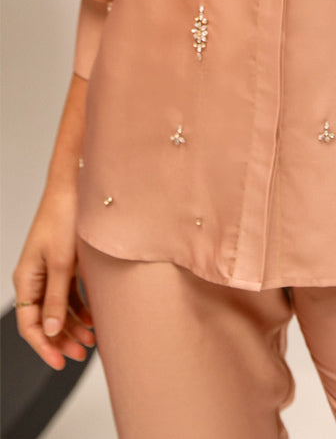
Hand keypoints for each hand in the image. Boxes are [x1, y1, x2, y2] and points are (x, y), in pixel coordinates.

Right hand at [13, 185, 95, 369]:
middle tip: (82, 354)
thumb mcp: (62, 262)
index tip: (60, 363)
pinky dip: (80, 308)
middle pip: (44, 320)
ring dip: (73, 325)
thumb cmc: (65, 218)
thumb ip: (56, 298)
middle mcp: (35, 277)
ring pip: (58, 309)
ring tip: (92, 340)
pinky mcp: (65, 263)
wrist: (76, 187)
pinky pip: (68, 294)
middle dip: (61, 339)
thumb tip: (50, 331)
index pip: (29, 324)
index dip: (43, 347)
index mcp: (26, 279)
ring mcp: (50, 270)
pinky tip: (93, 318)